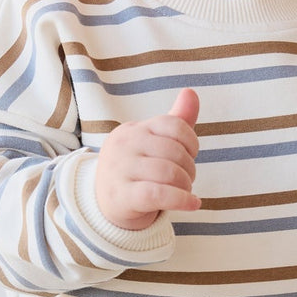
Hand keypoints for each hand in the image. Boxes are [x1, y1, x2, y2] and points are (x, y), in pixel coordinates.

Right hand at [94, 87, 199, 230]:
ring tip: (185, 191)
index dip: (191, 141)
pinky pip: (159, 194)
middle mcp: (124, 145)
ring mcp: (120, 170)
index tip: (191, 155)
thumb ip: (176, 120)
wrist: (104, 204)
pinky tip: (192, 203)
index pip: (173, 125)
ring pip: (169, 173)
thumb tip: (191, 92)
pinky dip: (181, 200)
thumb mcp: (154, 143)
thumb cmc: (136, 169)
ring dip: (186, 185)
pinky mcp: (122, 196)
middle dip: (189, 168)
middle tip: (187, 178)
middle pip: (173, 151)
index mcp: (133, 129)